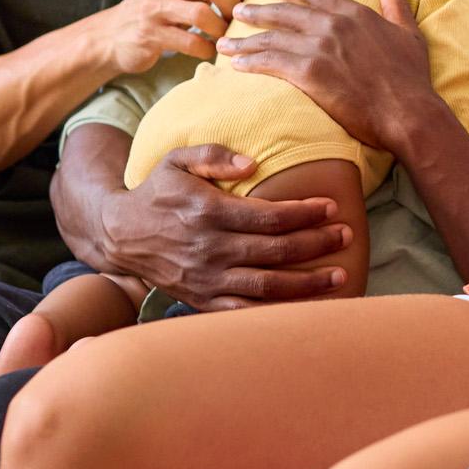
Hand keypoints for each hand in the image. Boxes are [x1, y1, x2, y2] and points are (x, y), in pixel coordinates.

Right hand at [95, 142, 351, 308]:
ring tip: (341, 275)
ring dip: (309, 283)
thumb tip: (252, 163)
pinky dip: (278, 313)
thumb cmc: (158, 191)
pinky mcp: (202, 300)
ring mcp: (206, 279)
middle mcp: (209, 249)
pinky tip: (306, 309)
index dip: (304, 213)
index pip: (269, 216)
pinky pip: (246, 313)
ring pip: (267, 287)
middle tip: (347, 234)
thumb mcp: (176, 159)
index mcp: (207, 212)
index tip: (332, 207)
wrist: (121, 235)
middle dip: (317, 243)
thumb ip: (214, 154)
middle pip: (276, 250)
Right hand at [99, 0, 256, 73]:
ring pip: (200, 13)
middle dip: (232, 4)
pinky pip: (187, 41)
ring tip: (225, 37)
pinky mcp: (148, 33)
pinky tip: (209, 50)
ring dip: (221, 29)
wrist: (112, 36)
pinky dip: (205, 48)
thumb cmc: (159, 8)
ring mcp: (152, 6)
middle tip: (238, 19)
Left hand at [218, 0, 434, 156]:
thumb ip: (396, 2)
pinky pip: (271, 63)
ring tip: (225, 41)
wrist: (408, 112)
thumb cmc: (411, 78)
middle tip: (237, 11)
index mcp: (355, 13)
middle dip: (258, 12)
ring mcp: (320, 47)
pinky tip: (236, 65)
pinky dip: (251, 62)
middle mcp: (333, 24)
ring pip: (272, 38)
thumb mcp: (408, 32)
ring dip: (245, 39)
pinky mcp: (309, 73)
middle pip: (285, 13)